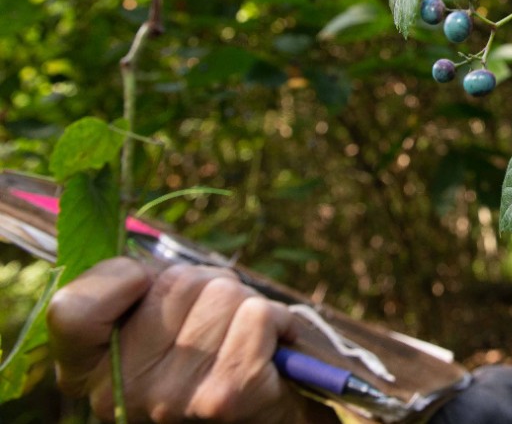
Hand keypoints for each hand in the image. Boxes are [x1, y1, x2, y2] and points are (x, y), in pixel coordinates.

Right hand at [47, 257, 335, 422]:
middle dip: (208, 285)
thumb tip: (139, 267)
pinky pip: (258, 315)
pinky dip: (275, 319)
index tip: (144, 284)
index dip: (119, 278)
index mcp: (88, 370)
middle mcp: (120, 391)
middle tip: (215, 323)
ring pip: (223, 292)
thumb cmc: (206, 356)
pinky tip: (269, 348)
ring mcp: (170, 398)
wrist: (259, 417)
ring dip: (244, 303)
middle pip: (175, 281)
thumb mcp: (155, 324)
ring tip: (241, 338)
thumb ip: (139, 290)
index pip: (72, 308)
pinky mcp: (224, 398)